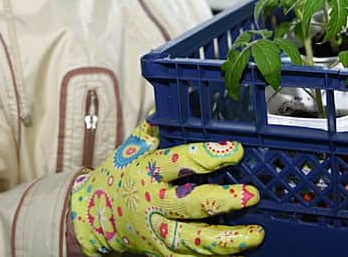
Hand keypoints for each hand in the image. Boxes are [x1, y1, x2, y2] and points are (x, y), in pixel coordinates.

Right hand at [69, 119, 263, 255]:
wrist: (91, 217)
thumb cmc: (117, 177)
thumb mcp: (130, 149)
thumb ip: (152, 129)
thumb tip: (169, 104)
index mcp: (147, 171)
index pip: (181, 161)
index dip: (210, 155)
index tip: (236, 150)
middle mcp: (153, 203)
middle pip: (192, 204)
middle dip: (225, 200)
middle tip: (251, 195)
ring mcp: (157, 232)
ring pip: (196, 240)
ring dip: (229, 240)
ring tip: (256, 235)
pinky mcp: (161, 253)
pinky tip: (239, 254)